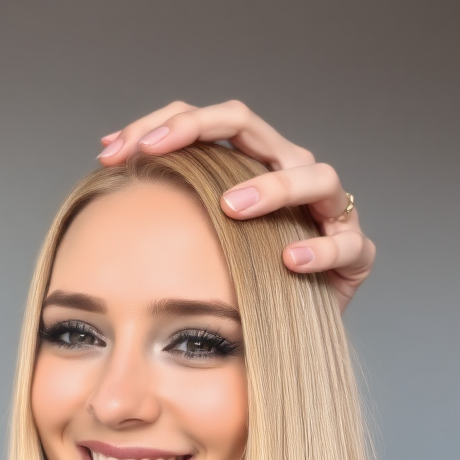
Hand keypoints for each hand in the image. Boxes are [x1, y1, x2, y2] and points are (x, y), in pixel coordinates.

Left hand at [97, 100, 374, 310]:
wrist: (288, 336)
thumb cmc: (239, 283)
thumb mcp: (196, 238)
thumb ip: (166, 202)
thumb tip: (105, 166)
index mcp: (250, 165)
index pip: (207, 123)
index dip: (161, 125)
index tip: (111, 150)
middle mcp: (291, 173)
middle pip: (251, 126)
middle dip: (198, 130)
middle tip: (155, 152)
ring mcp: (327, 210)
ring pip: (312, 173)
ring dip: (270, 186)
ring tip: (231, 208)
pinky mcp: (354, 252)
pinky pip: (346, 242)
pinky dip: (320, 248)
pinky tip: (289, 260)